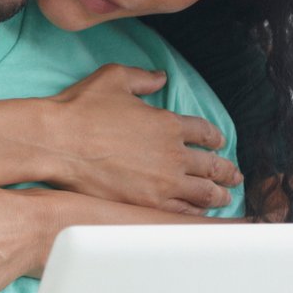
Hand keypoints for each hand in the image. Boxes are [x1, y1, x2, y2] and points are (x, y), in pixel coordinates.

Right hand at [47, 65, 240, 213]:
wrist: (58, 142)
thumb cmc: (82, 109)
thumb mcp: (115, 78)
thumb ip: (143, 78)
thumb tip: (159, 77)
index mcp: (168, 123)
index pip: (204, 132)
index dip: (215, 138)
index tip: (219, 143)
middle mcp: (172, 154)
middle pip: (212, 165)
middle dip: (227, 171)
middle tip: (234, 175)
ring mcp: (163, 182)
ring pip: (203, 192)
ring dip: (217, 194)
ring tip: (224, 198)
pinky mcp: (147, 203)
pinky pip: (182, 212)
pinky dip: (195, 213)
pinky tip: (199, 215)